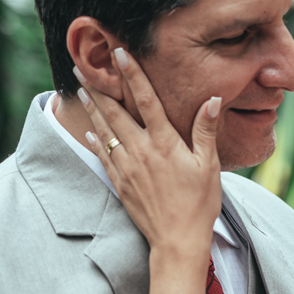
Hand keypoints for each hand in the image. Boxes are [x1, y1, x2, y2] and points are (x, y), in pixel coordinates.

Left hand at [75, 49, 221, 257]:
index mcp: (164, 143)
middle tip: (83, 67)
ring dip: (92, 109)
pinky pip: (103, 156)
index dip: (133, 74)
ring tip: (82, 91)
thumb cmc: (199, 204)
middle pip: (115, 112)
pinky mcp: (120, 184)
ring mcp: (127, 168)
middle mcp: (141, 151)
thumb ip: (205, 131)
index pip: (145, 99)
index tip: (121, 53)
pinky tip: (89, 131)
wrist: (177, 241)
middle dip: (99, 87)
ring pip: (105, 131)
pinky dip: (95, 140)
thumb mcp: (209, 165)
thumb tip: (212, 100)